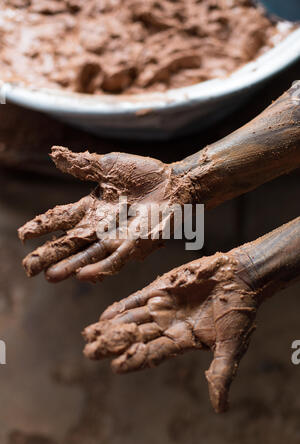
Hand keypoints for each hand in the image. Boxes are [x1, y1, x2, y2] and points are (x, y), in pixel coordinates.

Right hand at [18, 146, 179, 281]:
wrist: (175, 181)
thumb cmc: (144, 174)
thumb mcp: (109, 165)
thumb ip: (81, 165)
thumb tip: (53, 153)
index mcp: (92, 208)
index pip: (61, 219)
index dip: (42, 226)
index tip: (23, 235)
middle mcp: (100, 227)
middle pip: (69, 243)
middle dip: (49, 255)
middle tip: (29, 268)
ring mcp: (117, 237)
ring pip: (88, 255)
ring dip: (69, 266)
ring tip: (50, 276)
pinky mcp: (136, 244)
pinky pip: (116, 259)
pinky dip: (99, 267)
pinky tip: (83, 276)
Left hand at [83, 251, 257, 412]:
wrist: (241, 278)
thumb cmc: (239, 312)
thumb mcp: (232, 346)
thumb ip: (221, 374)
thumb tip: (221, 409)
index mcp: (182, 341)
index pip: (153, 354)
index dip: (134, 360)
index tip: (115, 367)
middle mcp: (168, 326)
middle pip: (135, 337)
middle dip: (112, 344)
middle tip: (89, 352)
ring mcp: (163, 307)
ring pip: (132, 319)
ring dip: (111, 327)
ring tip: (89, 335)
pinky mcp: (161, 288)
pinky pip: (137, 298)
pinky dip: (122, 306)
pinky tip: (105, 315)